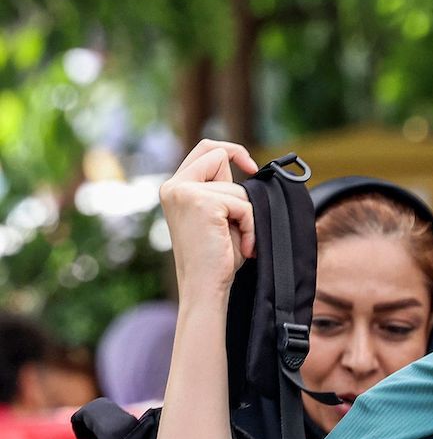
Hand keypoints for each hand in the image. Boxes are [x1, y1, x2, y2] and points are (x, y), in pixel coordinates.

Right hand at [159, 140, 258, 304]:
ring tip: (241, 241)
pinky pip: (243, 204)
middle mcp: (174, 186)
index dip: (231, 151)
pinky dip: (250, 226)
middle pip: (215, 152)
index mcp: (175, 188)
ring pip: (237, 188)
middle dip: (240, 169)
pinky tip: (243, 246)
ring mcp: (185, 192)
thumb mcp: (219, 218)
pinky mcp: (200, 201)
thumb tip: (246, 171)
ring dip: (248, 217)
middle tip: (250, 206)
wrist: (205, 287)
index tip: (251, 166)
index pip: (205, 151)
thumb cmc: (215, 259)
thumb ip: (224, 192)